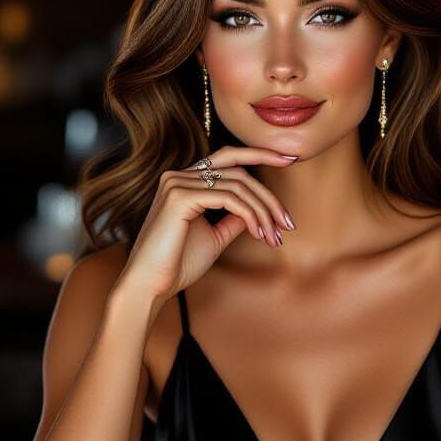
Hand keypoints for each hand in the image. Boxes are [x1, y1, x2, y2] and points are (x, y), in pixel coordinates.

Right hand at [114, 144, 298, 303]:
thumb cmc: (178, 265)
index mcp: (185, 181)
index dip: (260, 154)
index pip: (229, 158)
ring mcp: (177, 183)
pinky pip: (229, 198)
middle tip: (289, 222)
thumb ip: (234, 218)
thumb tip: (258, 208)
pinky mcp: (180, 197)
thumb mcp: (215, 236)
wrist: (151, 286)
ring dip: (264, 211)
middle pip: (239, 170)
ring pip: (238, 185)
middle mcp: (179, 175)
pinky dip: (250, 214)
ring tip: (275, 236)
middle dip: (269, 195)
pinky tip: (259, 233)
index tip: (289, 159)